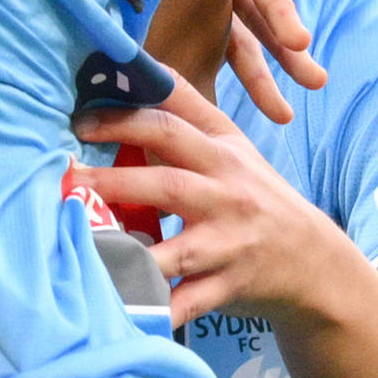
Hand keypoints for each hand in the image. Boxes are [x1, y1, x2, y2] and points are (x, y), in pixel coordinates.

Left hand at [72, 69, 373, 334]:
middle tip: (64, 181)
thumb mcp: (233, 147)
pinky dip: (156, 310)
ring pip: (175, 251)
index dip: (123, 120)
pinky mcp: (227, 287)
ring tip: (80, 249)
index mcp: (222, 156)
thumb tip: (143, 64)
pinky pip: (186, 303)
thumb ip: (189, 111)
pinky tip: (118, 313)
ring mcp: (228, 245)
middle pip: (166, 185)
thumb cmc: (256, 196)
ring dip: (127, 254)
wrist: (312, 260)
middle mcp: (227, 196)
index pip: (170, 127)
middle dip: (112, 182)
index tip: (78, 121)